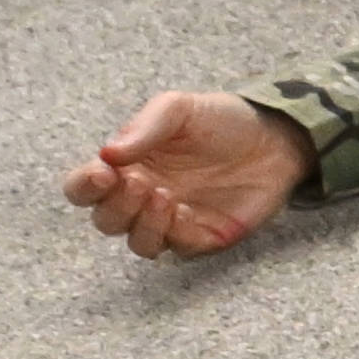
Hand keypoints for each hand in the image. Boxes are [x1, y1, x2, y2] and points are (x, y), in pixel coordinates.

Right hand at [67, 91, 309, 259]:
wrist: (275, 137)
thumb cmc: (218, 120)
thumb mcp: (177, 110)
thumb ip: (143, 129)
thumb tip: (107, 154)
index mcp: (125, 168)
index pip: (83, 189)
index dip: (83, 187)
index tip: (102, 173)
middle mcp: (141, 199)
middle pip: (106, 221)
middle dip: (115, 207)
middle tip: (139, 182)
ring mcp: (172, 221)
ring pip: (138, 243)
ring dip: (143, 225)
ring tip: (163, 195)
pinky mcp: (204, 236)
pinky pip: (179, 248)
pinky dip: (177, 234)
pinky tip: (186, 211)